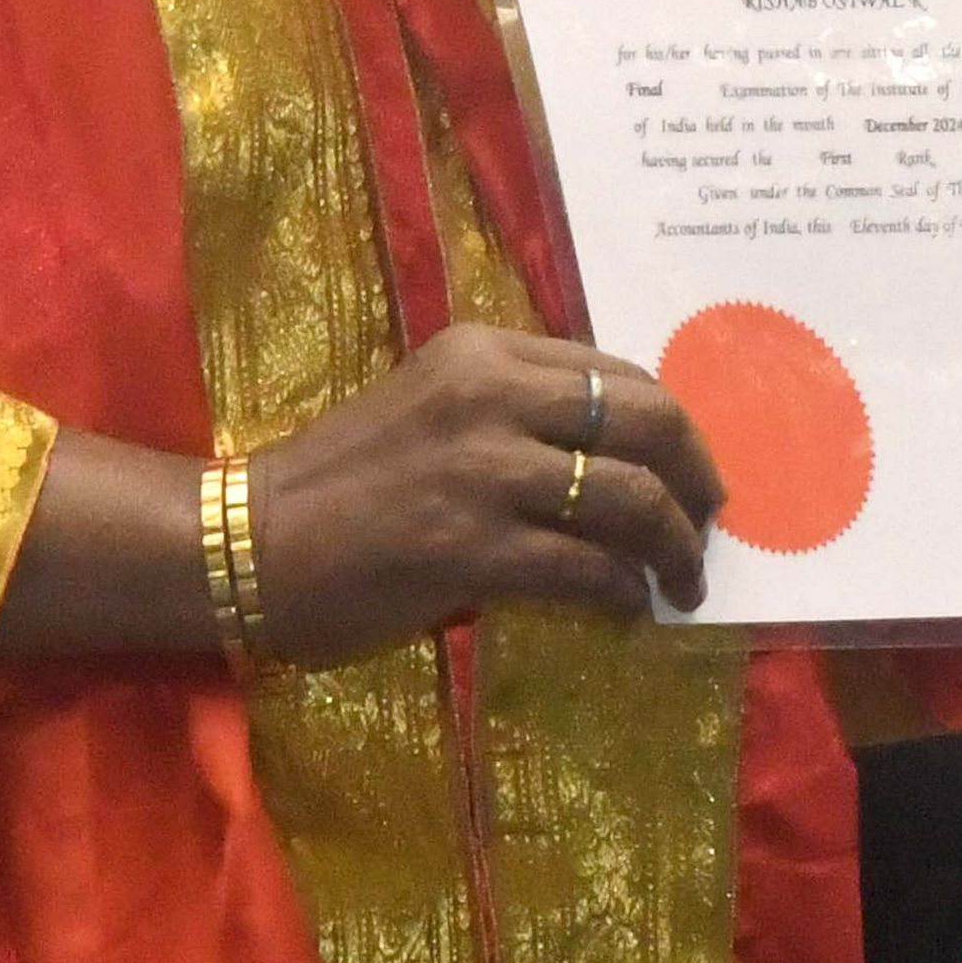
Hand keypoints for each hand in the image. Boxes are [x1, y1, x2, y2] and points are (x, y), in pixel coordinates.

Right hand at [244, 325, 724, 667]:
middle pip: (645, 420)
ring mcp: (482, 470)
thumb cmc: (344, 481)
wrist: (252, 541)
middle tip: (709, 523)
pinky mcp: (471, 547)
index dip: (674, 426)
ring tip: (685, 582)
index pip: (616, 372)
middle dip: (696, 477)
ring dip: (675, 547)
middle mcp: (491, 395)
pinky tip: (630, 611)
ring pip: (630, 497)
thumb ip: (519, 415)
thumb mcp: (436, 408)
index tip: (692, 470)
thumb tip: (623, 462)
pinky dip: (625, 592)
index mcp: (484, 351)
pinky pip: (587, 569)